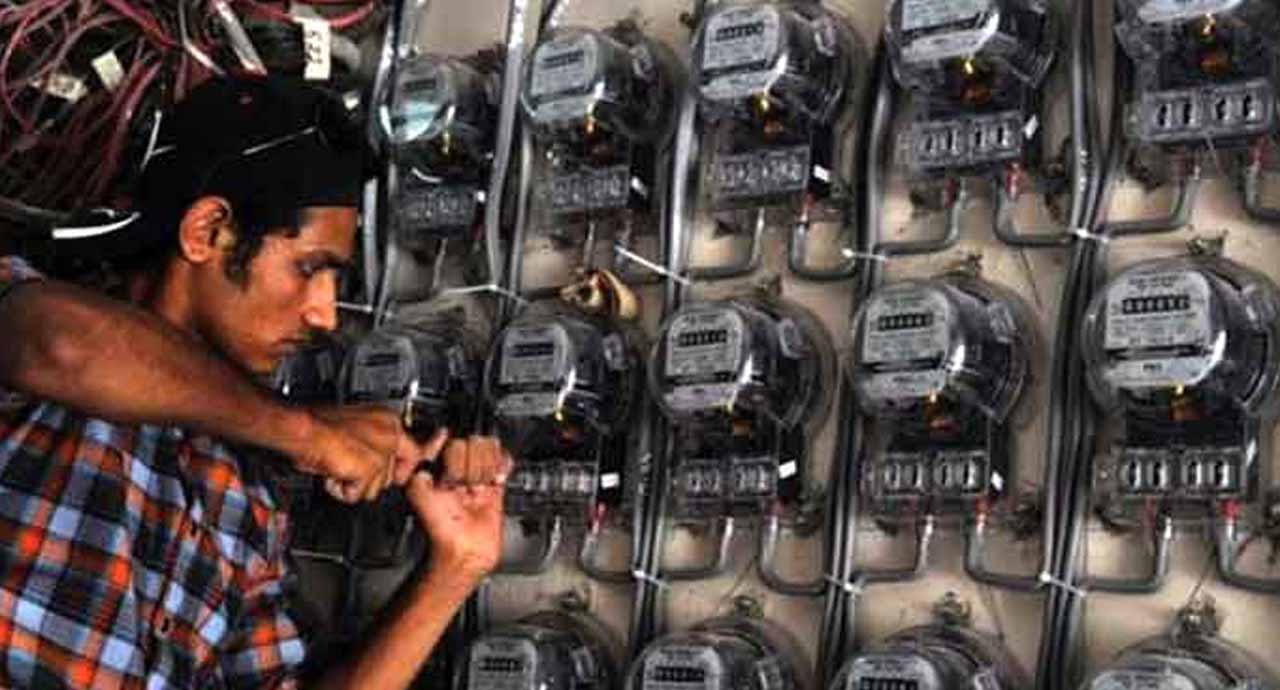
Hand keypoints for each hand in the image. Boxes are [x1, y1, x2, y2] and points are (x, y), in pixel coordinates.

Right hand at [291, 406, 448, 503]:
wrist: (301, 428)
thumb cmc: (316, 427)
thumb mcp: (354, 431)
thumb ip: (372, 445)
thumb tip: (379, 465)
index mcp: (388, 420)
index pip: (414, 452)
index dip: (403, 469)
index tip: (400, 477)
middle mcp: (390, 433)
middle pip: (393, 475)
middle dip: (370, 479)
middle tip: (349, 469)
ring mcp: (382, 451)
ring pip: (376, 488)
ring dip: (354, 484)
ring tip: (337, 467)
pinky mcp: (370, 468)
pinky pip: (359, 494)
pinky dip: (342, 490)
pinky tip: (332, 473)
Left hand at [405, 436, 511, 581]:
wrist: (464, 549)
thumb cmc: (439, 526)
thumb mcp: (417, 489)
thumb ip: (422, 460)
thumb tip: (438, 438)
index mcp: (437, 465)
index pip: (450, 439)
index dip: (452, 452)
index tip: (451, 469)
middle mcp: (457, 467)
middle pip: (472, 442)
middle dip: (468, 465)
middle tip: (462, 486)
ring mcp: (477, 474)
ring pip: (489, 449)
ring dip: (484, 469)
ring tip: (477, 487)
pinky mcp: (496, 483)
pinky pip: (505, 460)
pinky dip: (503, 466)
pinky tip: (495, 480)